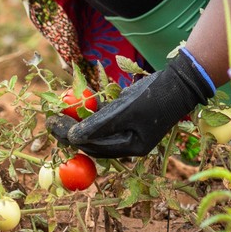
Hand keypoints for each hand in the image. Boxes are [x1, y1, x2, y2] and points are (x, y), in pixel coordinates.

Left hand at [46, 48, 212, 157]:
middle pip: (93, 140)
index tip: (53, 125)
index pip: (93, 147)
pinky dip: (92, 111)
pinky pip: (105, 116)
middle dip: (71, 131)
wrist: (179, 82)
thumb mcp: (125, 111)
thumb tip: (73, 138)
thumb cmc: (154, 99)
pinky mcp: (128, 114)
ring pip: (97, 128)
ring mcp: (129, 128)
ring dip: (79, 120)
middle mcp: (129, 142)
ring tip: (59, 112)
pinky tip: (78, 103)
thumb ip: (99, 125)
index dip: (70, 137)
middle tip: (51, 120)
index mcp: (131, 148)